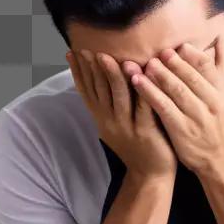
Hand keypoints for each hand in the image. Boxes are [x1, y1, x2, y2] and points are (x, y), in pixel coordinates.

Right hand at [66, 49, 177, 181]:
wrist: (150, 176)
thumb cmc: (137, 145)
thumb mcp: (117, 125)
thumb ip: (109, 104)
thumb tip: (101, 81)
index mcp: (102, 118)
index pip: (86, 90)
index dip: (78, 71)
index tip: (73, 51)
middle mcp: (110, 121)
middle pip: (98, 89)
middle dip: (91, 67)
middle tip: (86, 47)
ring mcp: (127, 126)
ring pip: (117, 96)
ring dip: (111, 75)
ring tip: (106, 56)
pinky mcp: (145, 131)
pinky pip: (143, 106)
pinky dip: (142, 88)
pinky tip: (141, 74)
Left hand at [130, 38, 223, 177]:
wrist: (223, 162)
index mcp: (223, 95)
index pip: (208, 69)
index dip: (194, 56)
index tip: (181, 46)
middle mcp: (211, 105)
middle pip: (190, 78)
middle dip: (174, 63)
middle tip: (160, 51)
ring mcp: (195, 118)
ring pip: (176, 91)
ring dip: (159, 75)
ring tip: (147, 64)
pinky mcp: (180, 130)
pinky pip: (163, 108)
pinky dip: (150, 93)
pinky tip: (138, 82)